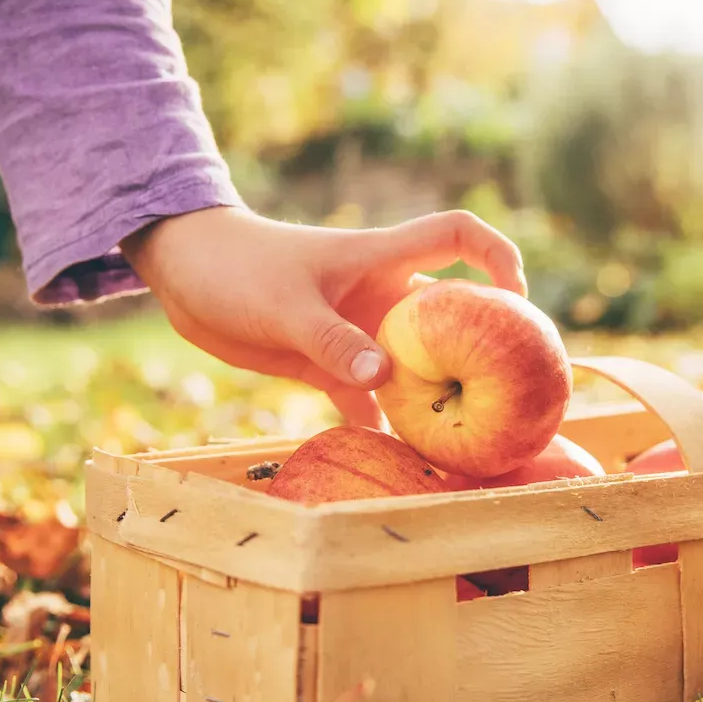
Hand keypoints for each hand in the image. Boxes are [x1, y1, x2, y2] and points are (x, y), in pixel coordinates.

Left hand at [120, 205, 526, 427]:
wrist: (184, 275)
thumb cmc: (237, 268)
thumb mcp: (286, 306)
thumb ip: (333, 341)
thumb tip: (386, 377)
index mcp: (381, 261)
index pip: (458, 236)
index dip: (497, 256)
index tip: (518, 297)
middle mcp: (381, 297)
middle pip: (451, 316)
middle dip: (482, 347)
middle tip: (511, 394)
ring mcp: (358, 333)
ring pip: (414, 367)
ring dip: (434, 400)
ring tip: (463, 442)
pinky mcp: (330, 365)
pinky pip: (368, 401)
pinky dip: (381, 429)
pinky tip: (396, 464)